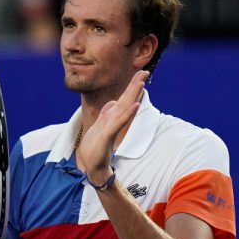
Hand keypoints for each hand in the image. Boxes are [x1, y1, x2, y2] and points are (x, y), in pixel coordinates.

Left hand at [76, 70, 147, 184]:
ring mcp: (113, 127)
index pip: (124, 98)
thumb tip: (112, 103)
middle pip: (127, 100)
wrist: (93, 166)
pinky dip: (127, 113)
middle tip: (145, 72)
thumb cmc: (96, 149)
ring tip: (141, 83)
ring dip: (133, 95)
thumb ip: (106, 114)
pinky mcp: (108, 135)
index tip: (140, 73)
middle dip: (135, 85)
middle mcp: (115, 121)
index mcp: (113, 117)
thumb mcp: (98, 126)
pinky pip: (119, 122)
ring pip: (125, 108)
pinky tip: (134, 105)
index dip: (131, 86)